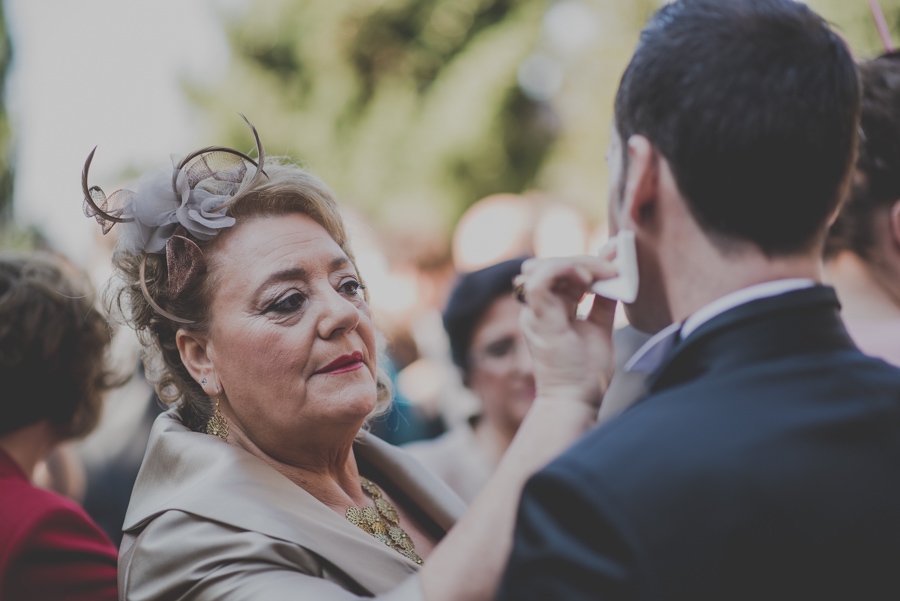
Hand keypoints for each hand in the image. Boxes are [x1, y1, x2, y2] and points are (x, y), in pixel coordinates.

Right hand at [516, 253, 617, 408]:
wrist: (576, 401)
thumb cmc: (585, 372)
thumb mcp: (600, 326)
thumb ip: (603, 300)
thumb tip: (615, 271)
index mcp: (550, 309)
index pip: (559, 271)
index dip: (586, 261)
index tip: (615, 257)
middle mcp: (537, 309)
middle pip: (549, 265)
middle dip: (582, 260)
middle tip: (612, 268)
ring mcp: (534, 314)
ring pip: (542, 267)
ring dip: (575, 263)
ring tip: (602, 275)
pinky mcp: (539, 320)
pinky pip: (540, 282)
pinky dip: (563, 270)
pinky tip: (587, 278)